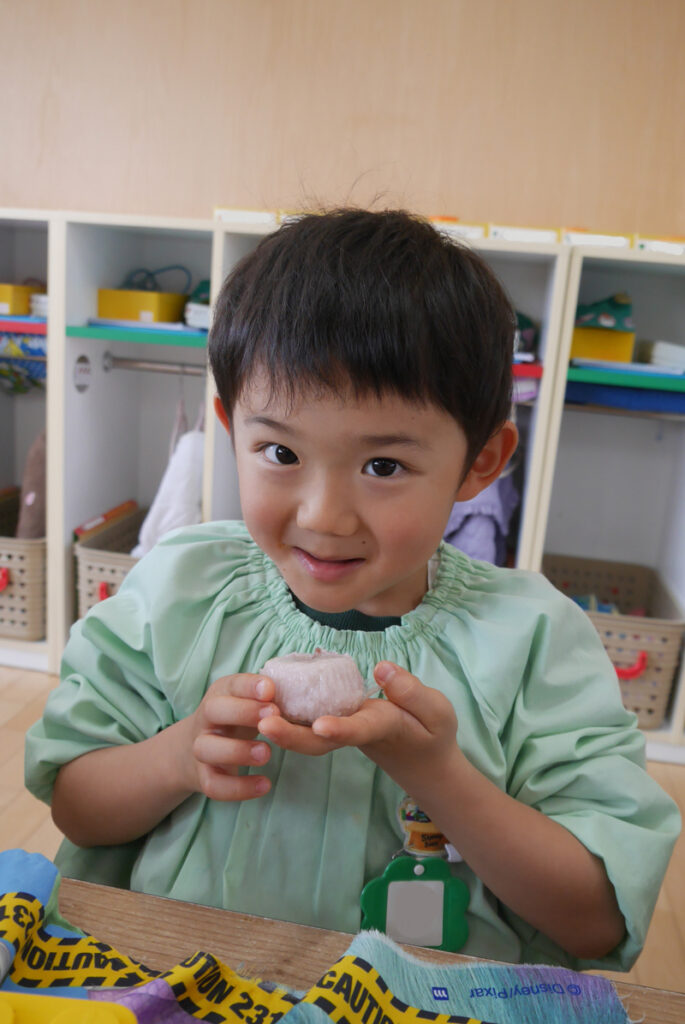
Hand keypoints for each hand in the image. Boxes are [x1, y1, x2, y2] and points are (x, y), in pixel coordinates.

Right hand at [189, 673, 280, 800]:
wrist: (199, 748)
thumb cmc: (236, 719)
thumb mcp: (249, 703)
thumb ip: (268, 699)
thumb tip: (301, 694)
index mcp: (221, 695)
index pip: (230, 684)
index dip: (248, 686)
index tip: (270, 690)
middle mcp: (206, 719)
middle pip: (212, 709)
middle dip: (242, 712)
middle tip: (274, 715)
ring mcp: (201, 748)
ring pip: (206, 748)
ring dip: (237, 750)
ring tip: (267, 753)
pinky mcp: (203, 777)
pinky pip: (215, 785)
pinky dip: (239, 788)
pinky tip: (264, 784)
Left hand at [258, 662, 461, 794]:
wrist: (422, 762)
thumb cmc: (432, 733)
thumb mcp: (437, 711)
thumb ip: (411, 692)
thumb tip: (382, 668)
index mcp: (384, 728)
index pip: (360, 729)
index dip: (341, 728)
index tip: (321, 726)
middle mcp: (356, 733)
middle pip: (321, 742)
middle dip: (293, 736)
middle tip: (265, 725)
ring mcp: (343, 734)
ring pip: (308, 737)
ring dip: (282, 730)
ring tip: (254, 712)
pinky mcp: (337, 728)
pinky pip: (308, 726)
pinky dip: (287, 718)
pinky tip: (263, 702)